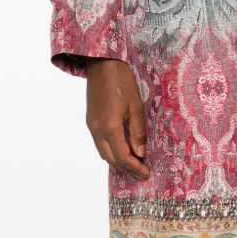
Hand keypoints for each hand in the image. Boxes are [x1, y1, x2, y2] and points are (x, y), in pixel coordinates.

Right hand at [84, 58, 150, 179]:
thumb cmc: (121, 82)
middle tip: (142, 170)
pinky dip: (111, 151)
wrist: (102, 64)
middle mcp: (97, 130)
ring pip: (104, 153)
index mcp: (109, 127)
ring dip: (118, 161)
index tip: (146, 173)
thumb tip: (140, 152)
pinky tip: (123, 148)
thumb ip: (137, 131)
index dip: (135, 168)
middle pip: (111, 159)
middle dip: (127, 168)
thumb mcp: (136, 106)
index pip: (123, 157)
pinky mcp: (90, 121)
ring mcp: (91, 126)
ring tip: (134, 162)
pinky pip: (100, 143)